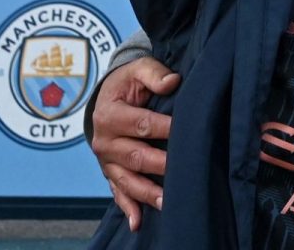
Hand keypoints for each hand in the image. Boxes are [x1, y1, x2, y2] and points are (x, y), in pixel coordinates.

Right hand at [88, 57, 179, 227]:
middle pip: (136, 156)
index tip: (189, 132)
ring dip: (147, 193)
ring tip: (167, 202)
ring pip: (128, 180)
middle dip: (161, 165)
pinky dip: (128, 208)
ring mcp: (106, 162)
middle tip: (185, 171)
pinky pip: (118, 193)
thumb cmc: (127, 84)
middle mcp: (104, 141)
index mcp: (109, 114)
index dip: (165, 128)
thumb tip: (173, 83)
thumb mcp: (138, 69)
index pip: (141, 124)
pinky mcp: (110, 174)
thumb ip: (154, 74)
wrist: (105, 98)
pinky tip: (138, 222)